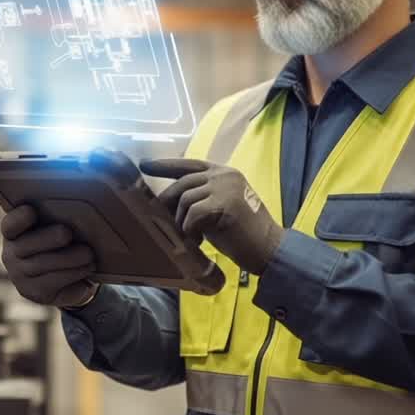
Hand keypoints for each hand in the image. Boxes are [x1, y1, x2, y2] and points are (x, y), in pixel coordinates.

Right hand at [0, 204, 97, 307]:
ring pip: (43, 264)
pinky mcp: (34, 292)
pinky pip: (54, 280)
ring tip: (88, 253)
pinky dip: (73, 273)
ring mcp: (19, 276)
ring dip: (69, 258)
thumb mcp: (56, 229)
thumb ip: (57, 220)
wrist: (70, 280)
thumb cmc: (62, 244)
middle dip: (48, 238)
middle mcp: (10, 254)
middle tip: (67, 233)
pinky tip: (88, 267)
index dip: (19, 218)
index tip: (31, 210)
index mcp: (13, 232)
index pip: (10, 224)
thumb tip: (75, 213)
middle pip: (26, 244)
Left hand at [140, 159, 284, 275]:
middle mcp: (225, 175)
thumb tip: (168, 203)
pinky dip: (191, 230)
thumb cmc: (243, 234)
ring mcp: (226, 187)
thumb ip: (200, 198)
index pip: (189, 164)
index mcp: (224, 173)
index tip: (144, 165)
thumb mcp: (219, 207)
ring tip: (191, 237)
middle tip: (167, 224)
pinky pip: (193, 214)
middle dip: (169, 204)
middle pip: (182, 183)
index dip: (165, 165)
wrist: (269, 249)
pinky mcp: (225, 203)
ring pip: (186, 200)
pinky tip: (199, 241)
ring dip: (182, 222)